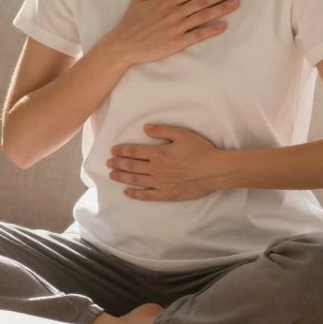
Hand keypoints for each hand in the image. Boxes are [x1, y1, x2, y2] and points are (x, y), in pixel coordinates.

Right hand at [100, 0, 240, 67]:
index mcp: (167, 1)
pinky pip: (197, 35)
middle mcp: (174, 13)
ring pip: (203, 16)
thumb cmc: (131, 22)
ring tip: (236, 3)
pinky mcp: (177, 43)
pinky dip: (211, 31)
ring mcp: (177, 28)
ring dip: (221, 9)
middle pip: (203, 1)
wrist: (123, 45)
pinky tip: (223, 26)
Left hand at [107, 123, 222, 201]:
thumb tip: (145, 128)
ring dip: (122, 177)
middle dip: (118, 164)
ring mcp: (160, 183)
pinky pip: (147, 195)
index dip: (122, 151)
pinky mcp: (166, 194)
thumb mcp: (181, 134)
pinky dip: (135, 194)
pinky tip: (127, 192)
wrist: (213, 170)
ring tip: (112, 175)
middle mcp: (156, 168)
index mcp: (158, 153)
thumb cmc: (200, 150)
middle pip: (132, 166)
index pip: (135, 151)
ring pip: (136, 180)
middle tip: (108, 163)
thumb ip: (162, 130)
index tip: (113, 151)